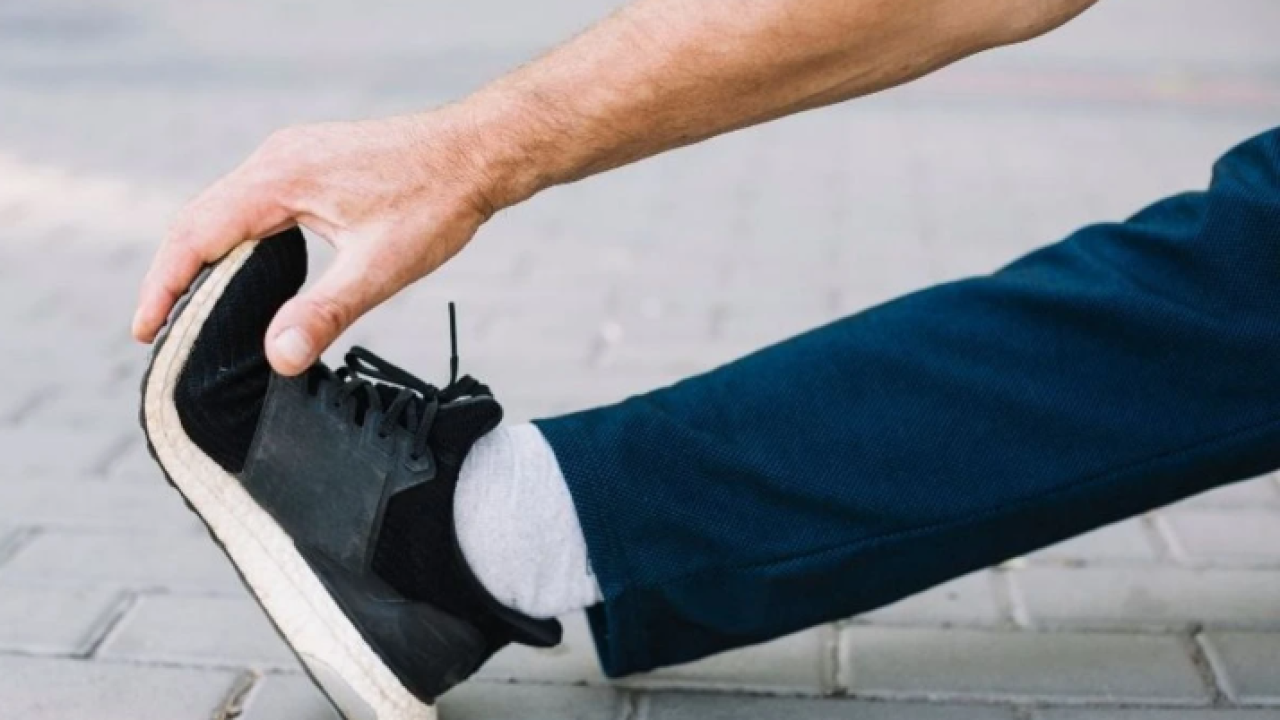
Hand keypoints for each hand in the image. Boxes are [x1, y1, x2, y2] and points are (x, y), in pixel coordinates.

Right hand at [132, 110, 497, 375]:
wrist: (479, 153)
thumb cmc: (437, 202)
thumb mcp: (381, 267)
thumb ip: (326, 312)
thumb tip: (278, 359)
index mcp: (279, 178)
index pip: (196, 234)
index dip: (164, 286)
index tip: (144, 332)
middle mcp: (276, 158)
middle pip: (200, 219)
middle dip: (174, 276)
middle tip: (160, 332)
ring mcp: (293, 155)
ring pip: (225, 209)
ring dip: (203, 256)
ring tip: (191, 310)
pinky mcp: (311, 162)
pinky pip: (252, 201)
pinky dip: (235, 238)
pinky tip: (243, 272)